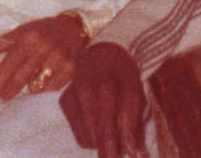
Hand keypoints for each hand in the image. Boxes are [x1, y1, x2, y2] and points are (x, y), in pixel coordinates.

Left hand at [0, 12, 88, 99]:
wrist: (72, 27)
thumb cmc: (42, 30)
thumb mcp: (21, 31)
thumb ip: (0, 43)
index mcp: (28, 39)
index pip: (9, 65)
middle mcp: (43, 48)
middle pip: (21, 78)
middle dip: (9, 91)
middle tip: (4, 96)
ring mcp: (58, 59)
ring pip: (36, 86)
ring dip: (30, 87)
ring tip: (29, 81)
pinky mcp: (70, 67)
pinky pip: (52, 87)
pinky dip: (46, 87)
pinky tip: (45, 79)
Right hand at [59, 42, 146, 157]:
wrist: (105, 52)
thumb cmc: (124, 74)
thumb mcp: (136, 93)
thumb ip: (134, 124)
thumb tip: (133, 153)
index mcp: (107, 88)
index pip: (107, 130)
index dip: (112, 151)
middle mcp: (85, 91)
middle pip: (96, 137)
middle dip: (110, 147)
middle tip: (120, 147)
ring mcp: (72, 96)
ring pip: (86, 139)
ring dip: (101, 140)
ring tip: (112, 125)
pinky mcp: (64, 101)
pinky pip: (78, 134)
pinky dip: (90, 134)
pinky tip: (98, 120)